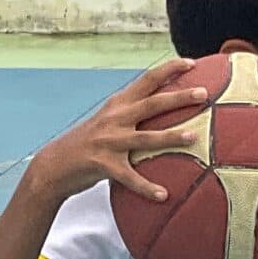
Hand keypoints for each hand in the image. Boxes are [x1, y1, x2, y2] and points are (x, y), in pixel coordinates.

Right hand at [25, 57, 209, 204]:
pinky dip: (147, 187)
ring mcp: (109, 141)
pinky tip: (162, 195)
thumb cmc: (88, 143)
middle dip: (179, 97)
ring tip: (193, 138)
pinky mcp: (103, 165)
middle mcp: (114, 118)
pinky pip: (130, 178)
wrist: (54, 164)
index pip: (147, 80)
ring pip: (145, 137)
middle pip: (152, 103)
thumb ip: (131, 113)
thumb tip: (162, 108)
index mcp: (117, 105)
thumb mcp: (108, 121)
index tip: (192, 62)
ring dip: (170, 137)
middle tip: (203, 94)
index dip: (169, 69)